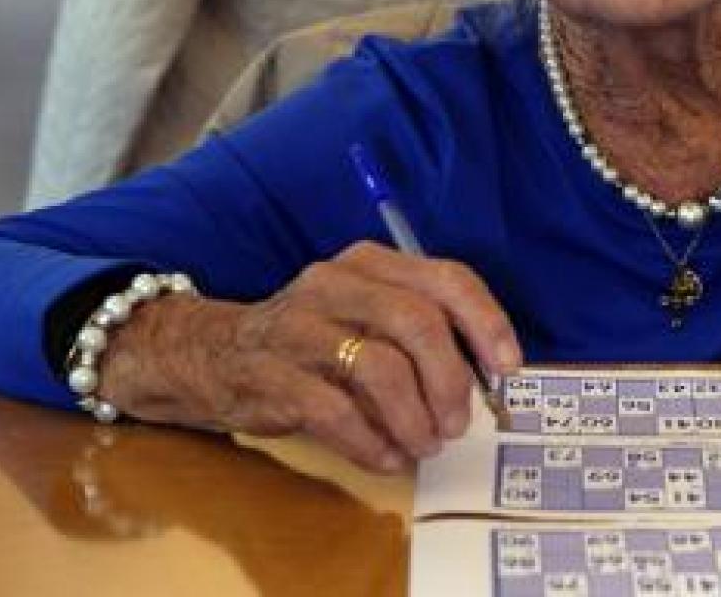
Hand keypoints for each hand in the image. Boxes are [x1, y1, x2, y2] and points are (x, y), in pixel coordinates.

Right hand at [96, 243, 522, 474]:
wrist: (213, 353)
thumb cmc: (312, 340)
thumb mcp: (366, 314)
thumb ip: (421, 332)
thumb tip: (488, 379)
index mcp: (370, 263)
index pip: (446, 278)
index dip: (487, 323)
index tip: (508, 369)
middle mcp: (335, 283)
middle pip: (417, 322)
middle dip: (451, 380)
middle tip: (459, 423)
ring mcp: (299, 326)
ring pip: (379, 367)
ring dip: (414, 418)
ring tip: (424, 445)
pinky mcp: (271, 373)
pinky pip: (334, 411)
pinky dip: (371, 442)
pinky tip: (386, 457)